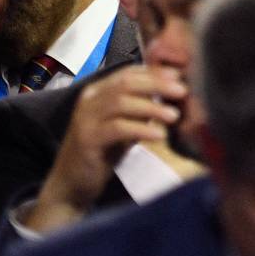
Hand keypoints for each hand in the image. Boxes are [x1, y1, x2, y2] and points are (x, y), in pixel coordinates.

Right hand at [27, 64, 185, 230]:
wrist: (72, 183)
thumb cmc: (103, 152)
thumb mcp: (126, 124)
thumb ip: (142, 108)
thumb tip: (174, 92)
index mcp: (98, 91)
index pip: (128, 72)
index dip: (155, 72)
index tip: (180, 75)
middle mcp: (89, 100)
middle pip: (126, 83)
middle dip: (157, 84)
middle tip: (182, 91)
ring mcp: (85, 118)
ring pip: (121, 102)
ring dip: (152, 107)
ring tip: (174, 115)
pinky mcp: (86, 139)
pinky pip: (117, 128)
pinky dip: (140, 129)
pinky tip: (159, 135)